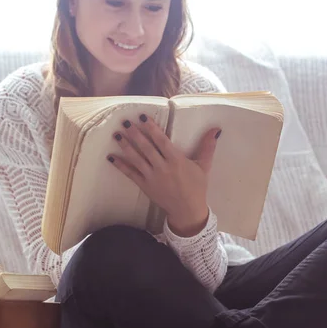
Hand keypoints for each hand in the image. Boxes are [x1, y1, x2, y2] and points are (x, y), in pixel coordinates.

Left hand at [107, 114, 220, 233]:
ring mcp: (152, 177)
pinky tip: (111, 157)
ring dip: (126, 146)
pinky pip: (130, 174)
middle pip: (146, 148)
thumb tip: (216, 129)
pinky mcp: (145, 186)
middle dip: (135, 134)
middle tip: (125, 121)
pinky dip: (120, 165)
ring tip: (117, 134)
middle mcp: (162, 167)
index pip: (161, 140)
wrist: (188, 210)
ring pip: (136, 159)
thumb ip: (207, 146)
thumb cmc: (197, 187)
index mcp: (176, 160)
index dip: (151, 128)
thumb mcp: (204, 166)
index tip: (142, 117)